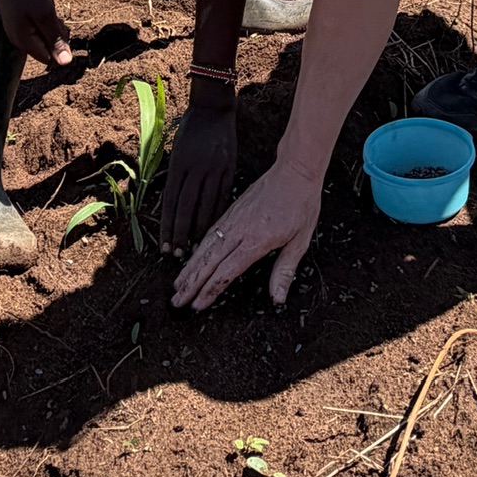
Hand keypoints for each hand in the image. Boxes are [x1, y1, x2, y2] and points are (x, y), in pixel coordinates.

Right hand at [0, 0, 71, 66]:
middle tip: (53, 17)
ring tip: (47, 11)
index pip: (49, 60)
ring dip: (51, 28)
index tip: (60, 27)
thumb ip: (55, 40)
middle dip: (56, 36)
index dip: (60, 47)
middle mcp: (19, 41)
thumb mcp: (46, 15)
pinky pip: (37, 30)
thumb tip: (65, 62)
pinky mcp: (19, 24)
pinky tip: (42, 8)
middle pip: (47, 50)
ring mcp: (18, 32)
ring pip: (43, 39)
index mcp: (24, 42)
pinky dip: (44, 22)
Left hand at [159, 94, 237, 255]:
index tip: (164, 247)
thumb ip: (175, 178)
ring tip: (195, 249)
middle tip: (177, 256)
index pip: (171, 202)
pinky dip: (218, 215)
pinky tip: (215, 230)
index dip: (167, 227)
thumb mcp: (176, 151)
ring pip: (206, 205)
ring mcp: (215, 168)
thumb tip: (170, 209)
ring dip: (200, 230)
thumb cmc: (190, 129)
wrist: (213, 108)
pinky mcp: (230, 167)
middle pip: (186, 207)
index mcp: (179, 163)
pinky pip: (223, 196)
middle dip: (181, 234)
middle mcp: (196, 167)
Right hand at [171, 156, 322, 311]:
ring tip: (177, 284)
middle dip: (190, 283)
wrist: (294, 171)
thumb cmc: (300, 203)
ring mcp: (232, 220)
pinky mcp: (231, 211)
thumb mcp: (300, 241)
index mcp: (256, 241)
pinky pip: (209, 233)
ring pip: (204, 248)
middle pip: (208, 262)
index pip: (226, 272)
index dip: (210, 290)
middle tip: (177, 301)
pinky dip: (197, 248)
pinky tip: (191, 258)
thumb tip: (278, 297)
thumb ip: (284, 271)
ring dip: (189, 268)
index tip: (198, 304)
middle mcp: (239, 231)